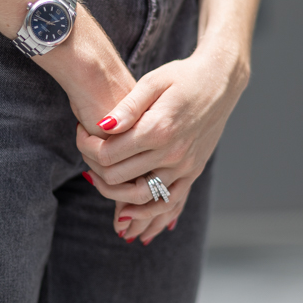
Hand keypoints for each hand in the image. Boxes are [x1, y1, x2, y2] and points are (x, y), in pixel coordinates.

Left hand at [77, 46, 249, 242]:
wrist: (222, 80)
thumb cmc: (183, 76)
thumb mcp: (154, 82)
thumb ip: (128, 106)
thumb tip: (103, 126)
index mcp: (158, 129)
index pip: (108, 153)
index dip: (85, 146)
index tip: (80, 133)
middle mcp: (172, 153)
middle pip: (120, 178)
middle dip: (95, 170)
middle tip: (86, 156)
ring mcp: (185, 166)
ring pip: (143, 198)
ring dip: (116, 200)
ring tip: (100, 186)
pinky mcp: (194, 171)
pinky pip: (171, 203)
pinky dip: (152, 217)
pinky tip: (136, 225)